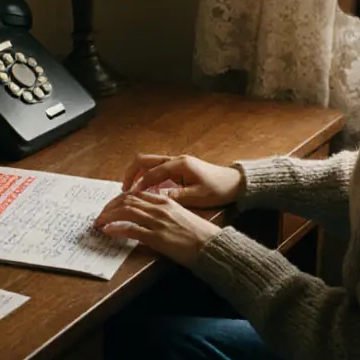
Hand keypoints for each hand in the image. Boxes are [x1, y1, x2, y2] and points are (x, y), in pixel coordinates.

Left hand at [95, 191, 221, 265]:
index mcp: (166, 201)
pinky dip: (115, 228)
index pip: (136, 194)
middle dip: (110, 206)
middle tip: (100, 214)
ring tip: (99, 221)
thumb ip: (164, 212)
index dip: (120, 199)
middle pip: (127, 200)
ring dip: (108, 215)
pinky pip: (130, 230)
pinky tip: (107, 230)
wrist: (210, 245)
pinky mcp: (156, 237)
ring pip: (125, 211)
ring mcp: (157, 222)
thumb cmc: (198, 234)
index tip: (111, 206)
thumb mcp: (180, 216)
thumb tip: (147, 216)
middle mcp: (160, 208)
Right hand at [122, 154, 244, 207]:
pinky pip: (156, 169)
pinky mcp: (178, 168)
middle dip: (131, 174)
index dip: (138, 185)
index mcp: (179, 164)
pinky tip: (144, 191)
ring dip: (137, 175)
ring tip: (130, 191)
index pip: (151, 173)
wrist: (235, 183)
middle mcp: (175, 160)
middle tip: (123, 191)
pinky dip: (146, 177)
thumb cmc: (219, 189)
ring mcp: (176, 162)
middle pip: (144, 161)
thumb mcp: (197, 196)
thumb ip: (175, 196)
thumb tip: (154, 199)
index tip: (128, 197)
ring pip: (148, 163)